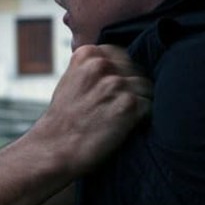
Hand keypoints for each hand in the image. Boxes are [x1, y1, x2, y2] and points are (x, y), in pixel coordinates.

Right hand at [33, 44, 151, 174]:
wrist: (55, 149)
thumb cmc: (63, 121)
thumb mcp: (71, 81)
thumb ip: (92, 69)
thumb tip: (119, 67)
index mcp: (87, 54)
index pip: (121, 55)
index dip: (120, 75)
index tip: (111, 92)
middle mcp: (101, 65)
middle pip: (136, 70)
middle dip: (131, 88)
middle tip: (115, 109)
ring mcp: (116, 84)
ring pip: (146, 88)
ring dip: (138, 104)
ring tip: (120, 119)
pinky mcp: (129, 105)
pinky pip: (149, 106)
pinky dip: (142, 119)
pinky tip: (124, 128)